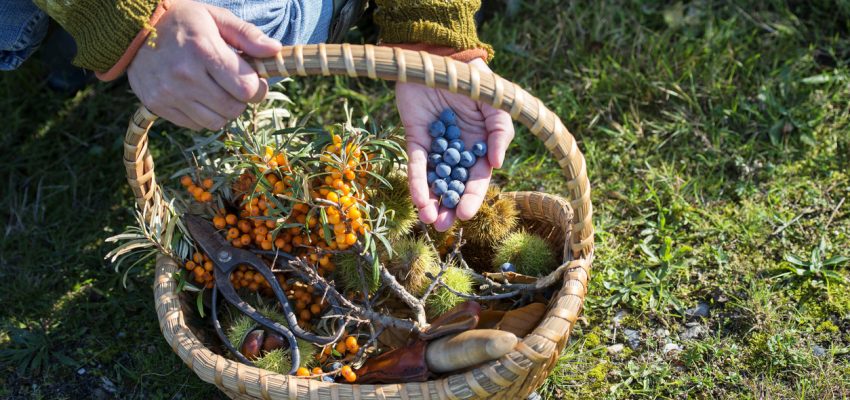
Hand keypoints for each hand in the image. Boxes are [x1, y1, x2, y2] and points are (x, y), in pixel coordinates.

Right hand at [128, 0, 281, 130]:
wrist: (132, 28)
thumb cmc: (182, 21)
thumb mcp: (216, 18)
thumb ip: (247, 35)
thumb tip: (275, 50)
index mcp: (203, 50)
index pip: (247, 88)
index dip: (257, 87)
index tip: (253, 79)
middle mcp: (185, 75)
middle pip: (234, 109)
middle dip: (240, 99)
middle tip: (233, 85)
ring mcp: (168, 93)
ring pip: (216, 122)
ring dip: (222, 110)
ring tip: (215, 90)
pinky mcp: (157, 105)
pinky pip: (195, 125)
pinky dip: (202, 115)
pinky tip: (196, 95)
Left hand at [396, 58, 514, 231]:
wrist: (441, 56)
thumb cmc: (473, 80)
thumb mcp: (495, 105)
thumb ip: (501, 133)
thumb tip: (496, 164)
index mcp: (479, 147)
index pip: (476, 179)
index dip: (471, 198)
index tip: (464, 215)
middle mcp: (457, 152)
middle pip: (453, 186)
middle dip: (449, 207)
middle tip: (442, 227)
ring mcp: (435, 147)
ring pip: (433, 181)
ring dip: (431, 202)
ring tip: (429, 220)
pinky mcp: (415, 138)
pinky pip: (416, 164)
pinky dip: (417, 182)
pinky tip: (417, 199)